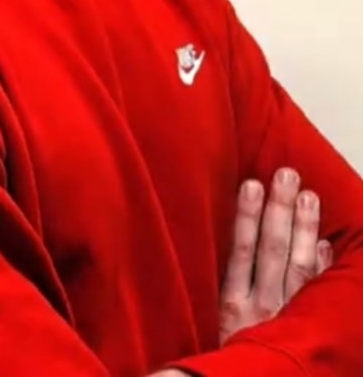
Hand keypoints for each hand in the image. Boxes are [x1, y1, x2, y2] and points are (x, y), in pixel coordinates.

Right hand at [219, 167, 332, 344]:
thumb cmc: (220, 359)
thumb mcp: (207, 324)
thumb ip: (210, 287)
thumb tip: (209, 244)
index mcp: (230, 307)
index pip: (239, 252)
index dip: (246, 217)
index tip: (251, 183)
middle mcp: (260, 310)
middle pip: (272, 252)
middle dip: (279, 211)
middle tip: (287, 175)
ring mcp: (284, 320)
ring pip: (298, 268)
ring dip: (304, 230)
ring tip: (309, 195)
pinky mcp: (302, 332)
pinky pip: (316, 297)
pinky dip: (320, 270)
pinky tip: (325, 246)